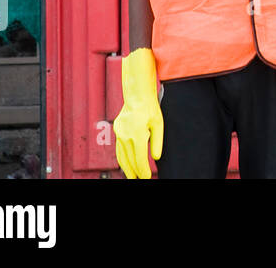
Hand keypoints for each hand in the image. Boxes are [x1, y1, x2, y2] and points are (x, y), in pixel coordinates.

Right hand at [113, 48, 163, 178]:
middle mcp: (126, 136)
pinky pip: (118, 148)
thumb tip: (155, 158)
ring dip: (126, 167)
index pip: (140, 158)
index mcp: (138, 134)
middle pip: (130, 159)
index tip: (147, 178)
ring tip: (131, 176)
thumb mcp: (159, 124)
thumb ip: (157, 142)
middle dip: (135, 172)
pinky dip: (121, 158)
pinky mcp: (117, 131)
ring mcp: (119, 133)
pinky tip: (125, 163)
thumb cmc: (150, 108)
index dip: (143, 170)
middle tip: (139, 180)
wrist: (137, 95)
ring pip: (121, 156)